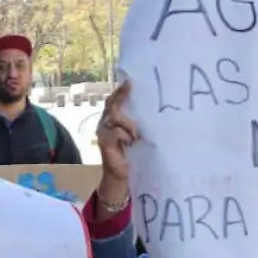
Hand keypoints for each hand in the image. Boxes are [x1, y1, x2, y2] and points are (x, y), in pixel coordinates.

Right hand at [95, 81, 138, 207]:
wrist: (121, 176)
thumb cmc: (131, 154)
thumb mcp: (135, 135)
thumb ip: (137, 124)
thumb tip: (154, 110)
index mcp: (112, 120)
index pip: (114, 101)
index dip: (121, 91)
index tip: (131, 81)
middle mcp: (104, 124)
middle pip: (111, 105)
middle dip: (121, 96)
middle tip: (131, 87)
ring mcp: (102, 133)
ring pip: (114, 117)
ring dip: (128, 123)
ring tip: (136, 135)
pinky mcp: (104, 143)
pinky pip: (115, 132)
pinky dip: (125, 135)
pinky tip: (131, 142)